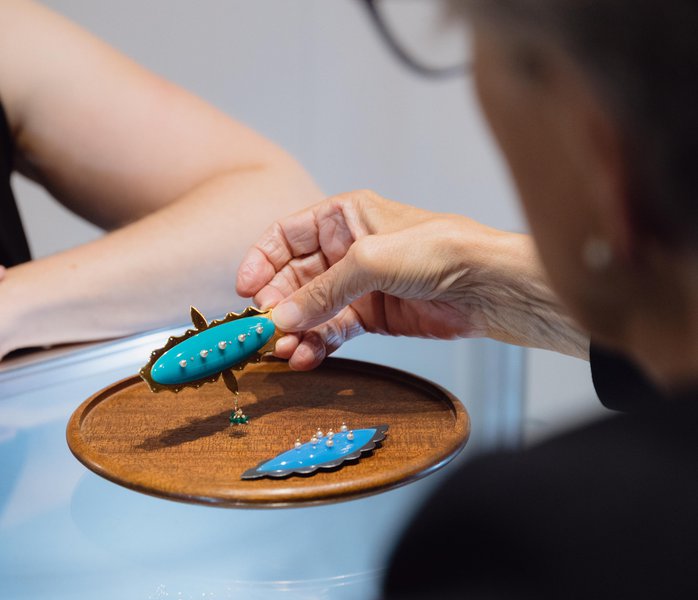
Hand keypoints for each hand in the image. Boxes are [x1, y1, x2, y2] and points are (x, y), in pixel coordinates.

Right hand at [237, 190, 583, 370]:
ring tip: (283, 350)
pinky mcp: (371, 317)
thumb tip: (280, 317)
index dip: (261, 260)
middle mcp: (345, 249)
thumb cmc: (438, 250)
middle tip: (263, 330)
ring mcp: (357, 286)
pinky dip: (316, 345)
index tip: (244, 289)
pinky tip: (304, 357)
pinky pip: (332, 331)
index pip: (287, 236)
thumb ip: (322, 290)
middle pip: (293, 278)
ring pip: (310, 309)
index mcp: (343, 216)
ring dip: (294, 330)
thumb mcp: (370, 260)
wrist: (486, 287)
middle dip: (277, 304)